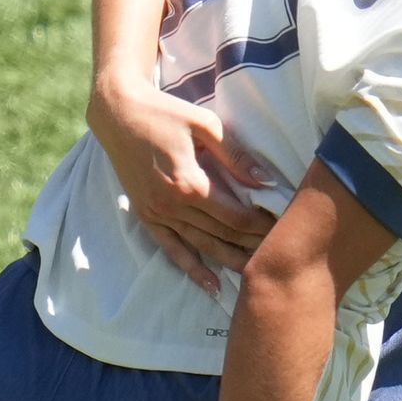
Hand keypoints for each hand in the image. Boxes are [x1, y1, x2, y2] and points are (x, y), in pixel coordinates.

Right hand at [90, 73, 275, 292]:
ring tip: (256, 274)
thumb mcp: (205, 125)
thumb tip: (265, 181)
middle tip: (279, 252)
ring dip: (229, 261)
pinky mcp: (146, 216)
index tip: (283, 228)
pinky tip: (212, 287)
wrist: (118, 114)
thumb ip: (235, 156)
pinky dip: (192, 269)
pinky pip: (172, 250)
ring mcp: (158, 214)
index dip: (261, 225)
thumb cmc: (165, 113)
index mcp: (190, 183)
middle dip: (252, 244)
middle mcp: (173, 205)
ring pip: (201, 247)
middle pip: (222, 235)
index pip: (236, 216)